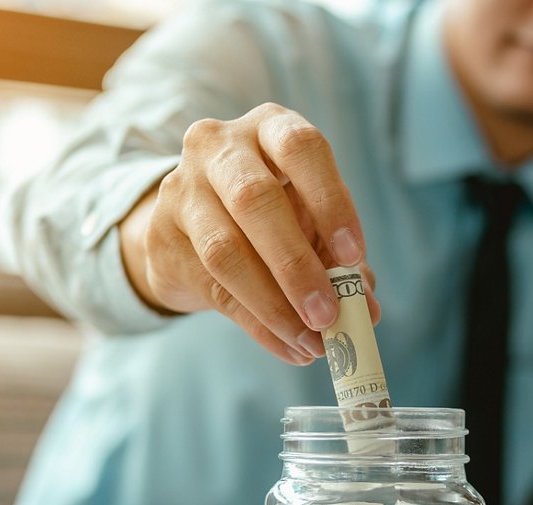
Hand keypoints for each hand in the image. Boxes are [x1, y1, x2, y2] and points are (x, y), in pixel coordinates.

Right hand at [120, 103, 380, 364]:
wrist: (191, 224)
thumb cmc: (270, 215)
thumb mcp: (308, 221)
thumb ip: (341, 260)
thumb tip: (368, 311)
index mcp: (270, 128)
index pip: (301, 148)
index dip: (330, 202)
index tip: (353, 256)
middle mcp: (220, 146)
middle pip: (254, 200)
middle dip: (297, 266)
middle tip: (329, 315)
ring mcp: (183, 188)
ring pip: (226, 251)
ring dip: (275, 306)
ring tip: (312, 342)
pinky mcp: (164, 236)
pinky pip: (214, 288)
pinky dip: (259, 326)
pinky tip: (290, 347)